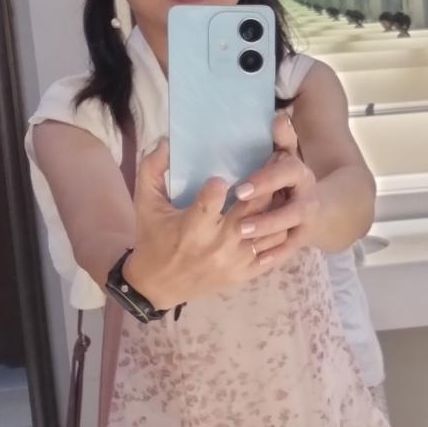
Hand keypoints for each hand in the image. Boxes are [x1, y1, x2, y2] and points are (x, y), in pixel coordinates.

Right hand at [125, 140, 279, 308]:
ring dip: (278, 206)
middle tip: (275, 159)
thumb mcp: (145, 203)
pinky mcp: (245, 273)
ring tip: (283, 184)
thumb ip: (151, 168)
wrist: (158, 286)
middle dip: (265, 183)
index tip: (223, 174)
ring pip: (270, 229)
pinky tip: (282, 213)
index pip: (212, 200)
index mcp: (191, 228)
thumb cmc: (152, 238)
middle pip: (252, 209)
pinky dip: (281, 232)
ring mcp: (235, 261)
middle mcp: (217, 245)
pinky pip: (273, 251)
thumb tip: (166, 140)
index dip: (218, 185)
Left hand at [233, 111, 319, 263]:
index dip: (265, 180)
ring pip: (288, 233)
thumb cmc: (296, 181)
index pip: (287, 174)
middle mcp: (307, 201)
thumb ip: (284, 140)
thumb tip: (278, 115)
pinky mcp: (300, 241)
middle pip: (291, 210)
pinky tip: (255, 260)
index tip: (240, 188)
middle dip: (266, 216)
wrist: (329, 210)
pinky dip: (273, 256)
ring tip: (243, 237)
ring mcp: (305, 224)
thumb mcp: (291, 159)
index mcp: (301, 176)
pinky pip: (287, 251)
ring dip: (267, 236)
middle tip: (239, 222)